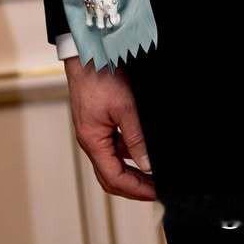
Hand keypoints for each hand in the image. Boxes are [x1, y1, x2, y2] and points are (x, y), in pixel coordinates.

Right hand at [64, 55, 156, 199]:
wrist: (88, 52)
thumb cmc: (99, 75)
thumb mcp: (124, 107)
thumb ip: (136, 138)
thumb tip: (147, 164)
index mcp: (92, 140)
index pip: (114, 178)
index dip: (136, 189)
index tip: (155, 192)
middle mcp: (90, 140)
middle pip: (110, 176)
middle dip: (133, 186)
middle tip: (155, 189)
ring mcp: (93, 131)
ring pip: (112, 162)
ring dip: (131, 170)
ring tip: (153, 172)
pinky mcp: (97, 122)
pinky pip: (112, 146)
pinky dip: (127, 153)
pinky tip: (142, 149)